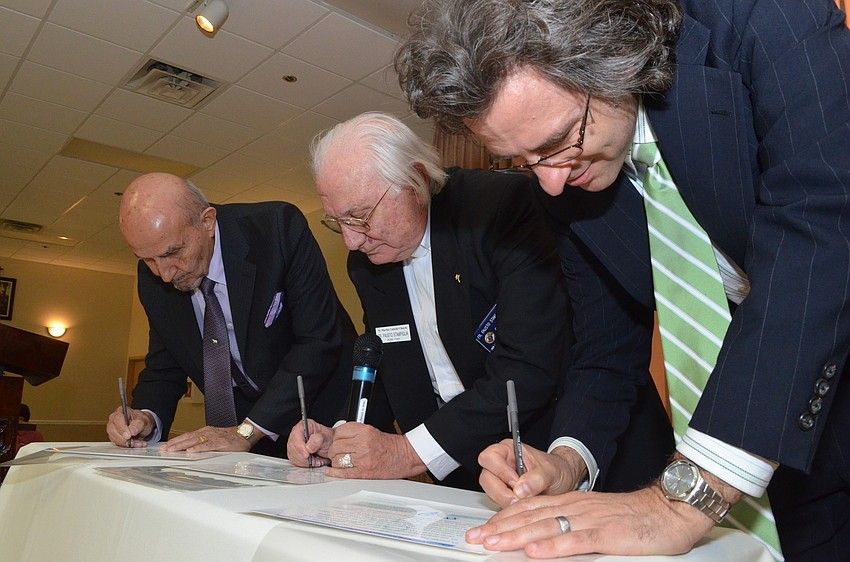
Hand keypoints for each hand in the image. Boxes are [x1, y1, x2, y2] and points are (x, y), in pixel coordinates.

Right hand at [106, 406, 152, 447]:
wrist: (143, 426)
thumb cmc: (142, 420)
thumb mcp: (144, 420)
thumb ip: (138, 424)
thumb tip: (132, 431)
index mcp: (121, 411)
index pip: (118, 418)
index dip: (122, 428)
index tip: (128, 436)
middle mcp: (114, 419)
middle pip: (112, 429)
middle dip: (123, 438)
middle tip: (132, 442)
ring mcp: (112, 428)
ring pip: (113, 438)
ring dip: (125, 443)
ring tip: (137, 443)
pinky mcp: (114, 436)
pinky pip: (116, 442)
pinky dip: (126, 445)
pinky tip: (134, 444)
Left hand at [161, 426, 253, 452]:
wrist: (246, 433)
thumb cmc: (231, 438)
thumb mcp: (215, 439)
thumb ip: (204, 444)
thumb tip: (191, 452)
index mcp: (205, 432)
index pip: (187, 436)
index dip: (176, 441)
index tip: (166, 446)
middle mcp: (207, 433)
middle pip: (188, 438)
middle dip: (175, 444)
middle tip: (163, 449)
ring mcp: (214, 437)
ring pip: (195, 441)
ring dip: (182, 445)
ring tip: (172, 450)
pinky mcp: (221, 443)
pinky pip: (208, 446)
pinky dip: (199, 448)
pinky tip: (191, 451)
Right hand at [286, 419, 333, 466]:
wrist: (330, 446)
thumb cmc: (328, 439)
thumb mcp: (327, 437)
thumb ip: (318, 439)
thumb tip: (308, 447)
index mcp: (304, 426)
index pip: (296, 435)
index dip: (299, 446)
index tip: (306, 454)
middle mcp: (297, 434)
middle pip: (292, 446)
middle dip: (302, 456)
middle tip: (313, 459)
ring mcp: (295, 444)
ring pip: (292, 455)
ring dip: (304, 461)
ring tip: (315, 460)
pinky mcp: (295, 453)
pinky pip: (295, 461)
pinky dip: (304, 464)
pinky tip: (312, 462)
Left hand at [325, 422, 425, 478]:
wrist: (405, 456)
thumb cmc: (390, 445)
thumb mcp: (371, 431)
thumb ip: (354, 433)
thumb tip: (336, 437)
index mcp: (365, 431)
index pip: (339, 432)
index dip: (335, 437)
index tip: (336, 440)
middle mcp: (363, 443)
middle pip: (335, 446)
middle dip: (333, 450)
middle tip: (337, 452)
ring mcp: (363, 459)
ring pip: (337, 460)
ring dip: (336, 461)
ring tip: (341, 461)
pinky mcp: (364, 472)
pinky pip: (343, 472)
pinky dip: (334, 473)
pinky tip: (331, 471)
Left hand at [466, 486, 714, 557]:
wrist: (669, 509)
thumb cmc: (635, 517)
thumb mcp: (595, 517)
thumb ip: (570, 526)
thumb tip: (543, 541)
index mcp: (571, 503)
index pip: (528, 509)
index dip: (503, 519)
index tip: (482, 529)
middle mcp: (575, 508)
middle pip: (530, 517)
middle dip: (500, 528)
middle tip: (475, 538)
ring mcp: (589, 520)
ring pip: (546, 528)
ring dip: (516, 537)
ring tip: (494, 543)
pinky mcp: (606, 535)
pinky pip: (576, 541)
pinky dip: (553, 548)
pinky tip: (535, 554)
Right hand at [479, 441, 587, 506]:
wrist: (563, 483)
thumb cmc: (557, 470)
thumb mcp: (551, 471)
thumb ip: (537, 478)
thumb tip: (521, 489)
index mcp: (508, 450)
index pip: (489, 457)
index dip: (500, 471)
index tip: (516, 482)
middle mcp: (501, 465)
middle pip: (486, 478)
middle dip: (502, 492)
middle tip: (520, 498)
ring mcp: (500, 481)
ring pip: (490, 493)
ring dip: (506, 502)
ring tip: (525, 502)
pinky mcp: (503, 496)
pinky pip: (497, 504)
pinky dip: (509, 509)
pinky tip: (523, 507)